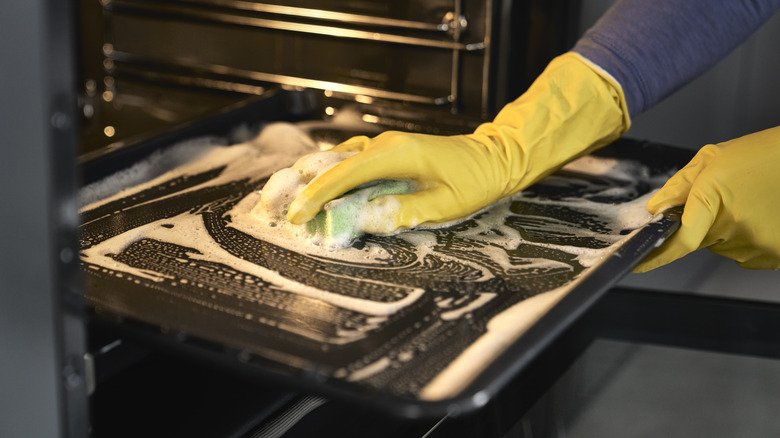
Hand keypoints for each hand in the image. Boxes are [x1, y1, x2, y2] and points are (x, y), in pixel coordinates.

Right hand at [286, 53, 629, 233]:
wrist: (496, 157)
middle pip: (331, 162)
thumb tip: (366, 220)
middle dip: (300, 185)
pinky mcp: (387, 152)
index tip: (295, 216)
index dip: (316, 196)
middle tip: (274, 208)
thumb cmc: (475, 182)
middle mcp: (384, 144)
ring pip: (337, 159)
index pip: (343, 174)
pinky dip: (330, 175)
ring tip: (286, 200)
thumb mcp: (445, 205)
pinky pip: (350, 161)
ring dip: (311, 179)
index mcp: (395, 155)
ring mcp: (384, 145)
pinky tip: (318, 189)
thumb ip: (404, 212)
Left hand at [634, 125, 779, 271]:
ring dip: (728, 231)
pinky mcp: (777, 253)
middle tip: (728, 198)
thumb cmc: (762, 154)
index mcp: (713, 201)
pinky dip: (748, 239)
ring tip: (751, 202)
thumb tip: (656, 209)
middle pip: (701, 241)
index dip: (655, 256)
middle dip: (704, 224)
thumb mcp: (713, 159)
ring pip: (724, 247)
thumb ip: (680, 186)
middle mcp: (734, 228)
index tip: (637, 264)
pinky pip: (748, 255)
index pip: (679, 240)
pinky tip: (763, 215)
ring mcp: (758, 244)